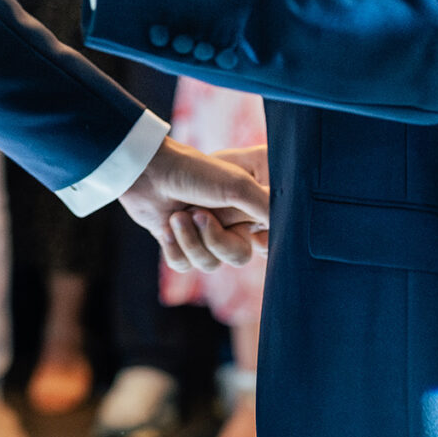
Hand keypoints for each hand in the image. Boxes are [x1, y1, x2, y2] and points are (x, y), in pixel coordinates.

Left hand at [119, 138, 269, 273]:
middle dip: (215, 240)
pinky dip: (174, 247)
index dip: (259, 244)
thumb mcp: (238, 186)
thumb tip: (289, 228)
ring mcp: (201, 234)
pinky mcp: (177, 242)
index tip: (247, 233)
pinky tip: (166, 226)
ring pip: (208, 263)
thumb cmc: (195, 172)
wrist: (148, 171)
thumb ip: (267, 208)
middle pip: (236, 257)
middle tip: (198, 214)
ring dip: (190, 240)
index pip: (265, 241)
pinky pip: (184, 265)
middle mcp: (227, 224)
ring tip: (177, 216)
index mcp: (246, 210)